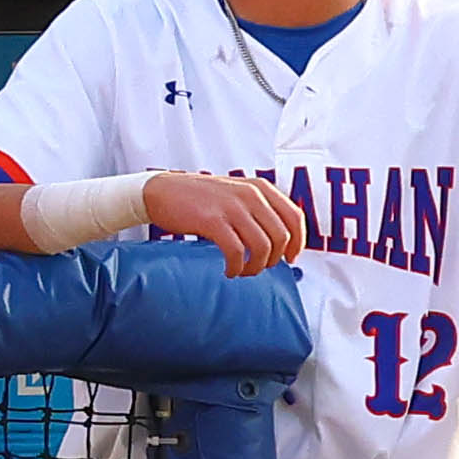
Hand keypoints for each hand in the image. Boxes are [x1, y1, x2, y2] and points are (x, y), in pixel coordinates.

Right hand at [149, 171, 308, 274]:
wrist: (160, 191)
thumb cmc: (197, 197)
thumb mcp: (234, 192)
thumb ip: (257, 208)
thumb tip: (278, 239)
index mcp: (259, 187)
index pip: (294, 216)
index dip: (298, 242)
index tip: (290, 257)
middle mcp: (250, 194)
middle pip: (281, 236)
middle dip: (274, 259)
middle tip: (260, 267)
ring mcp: (231, 207)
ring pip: (262, 247)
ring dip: (256, 267)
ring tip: (243, 271)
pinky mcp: (212, 221)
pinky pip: (236, 252)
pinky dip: (237, 267)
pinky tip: (230, 271)